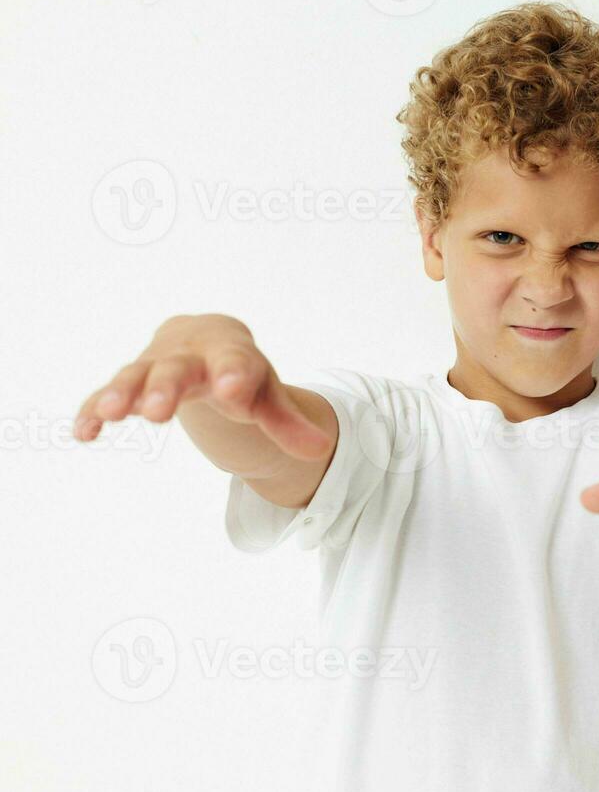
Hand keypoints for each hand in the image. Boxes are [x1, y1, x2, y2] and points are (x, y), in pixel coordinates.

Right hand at [72, 313, 333, 460]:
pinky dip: (92, 410)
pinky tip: (83, 434)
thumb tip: (323, 450)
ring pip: (135, 376)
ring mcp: (154, 366)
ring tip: (109, 414)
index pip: (235, 361)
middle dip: (166, 388)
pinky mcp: (130, 383)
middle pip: (176, 368)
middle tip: (156, 413)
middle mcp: (187, 354)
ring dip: (122, 394)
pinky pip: (106, 395)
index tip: (234, 391)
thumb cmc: (239, 371)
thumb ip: (290, 423)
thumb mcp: (268, 395)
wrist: (207, 342)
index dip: (235, 375)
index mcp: (229, 352)